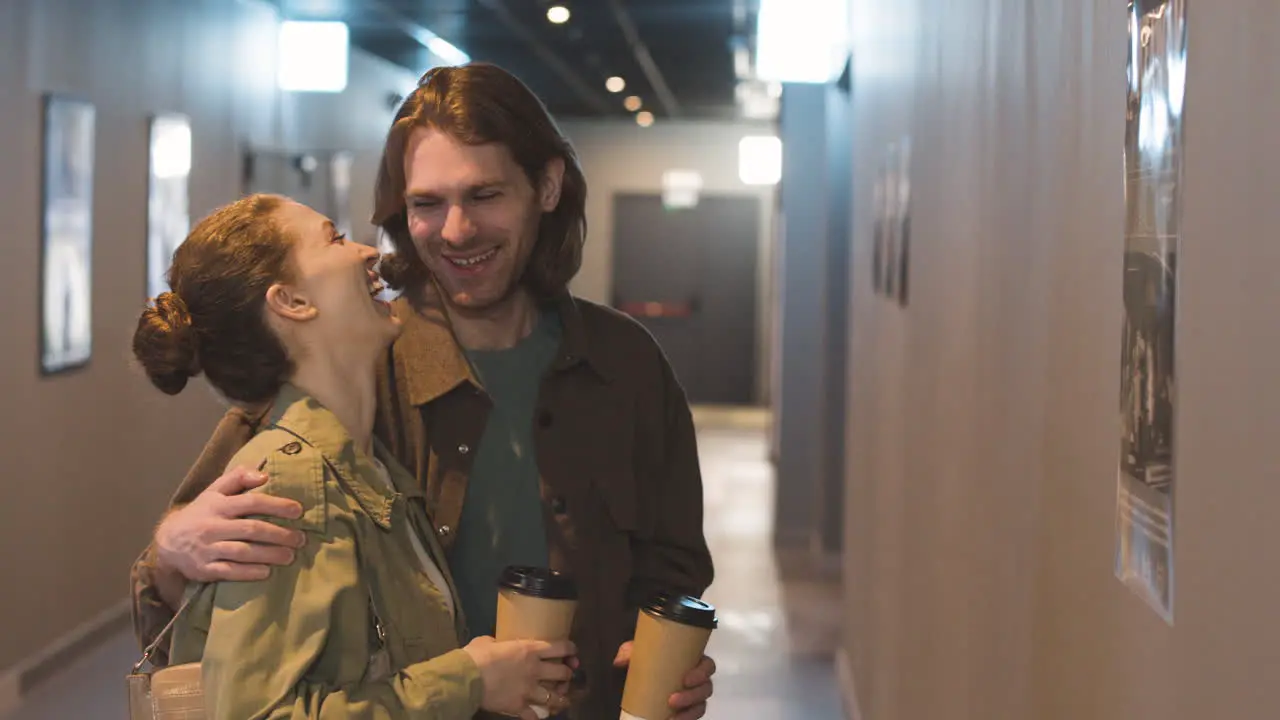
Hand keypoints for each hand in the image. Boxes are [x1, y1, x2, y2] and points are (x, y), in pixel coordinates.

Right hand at [154, 466, 305, 583]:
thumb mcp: (214, 491)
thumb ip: (238, 477)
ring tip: (290, 556)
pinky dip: (249, 572)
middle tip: (300, 539)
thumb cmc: (201, 513)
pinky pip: (229, 571)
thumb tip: (264, 474)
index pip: (251, 502)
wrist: (168, 542)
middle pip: (251, 529)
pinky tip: (267, 572)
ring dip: (270, 555)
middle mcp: (212, 526)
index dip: (276, 505)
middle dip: (279, 534)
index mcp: (218, 505)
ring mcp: (207, 549)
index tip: (298, 511)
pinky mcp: (204, 569)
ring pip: (243, 552)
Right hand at [463, 636, 575, 718]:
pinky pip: (535, 715)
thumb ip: (500, 643)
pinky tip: (541, 715)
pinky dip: (539, 716)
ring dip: (560, 698)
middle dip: (567, 675)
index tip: (572, 652)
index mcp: (530, 650)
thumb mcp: (490, 641)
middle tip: (566, 676)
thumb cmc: (477, 655)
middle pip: (562, 674)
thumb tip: (497, 645)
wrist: (467, 677)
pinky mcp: (519, 706)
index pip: (560, 648)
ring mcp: (528, 690)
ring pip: (554, 697)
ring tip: (562, 700)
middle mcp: (535, 670)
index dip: (570, 649)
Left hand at [614, 643, 715, 719]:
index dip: (702, 673)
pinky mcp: (686, 711)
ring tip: (671, 717)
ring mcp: (692, 698)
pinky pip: (691, 718)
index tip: (686, 679)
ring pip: (700, 706)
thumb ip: (629, 652)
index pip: (707, 666)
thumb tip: (620, 660)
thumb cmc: (644, 663)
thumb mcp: (637, 655)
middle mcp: (696, 680)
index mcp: (690, 662)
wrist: (633, 682)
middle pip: (706, 688)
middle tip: (672, 700)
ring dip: (689, 713)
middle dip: (692, 696)